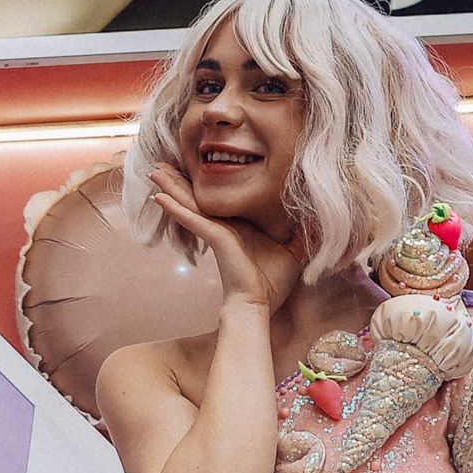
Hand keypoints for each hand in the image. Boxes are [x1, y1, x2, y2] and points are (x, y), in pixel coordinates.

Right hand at [143, 163, 299, 309]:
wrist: (260, 305)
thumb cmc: (273, 284)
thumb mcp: (293, 251)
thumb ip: (302, 234)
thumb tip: (319, 221)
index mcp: (236, 227)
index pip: (214, 202)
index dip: (198, 187)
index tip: (186, 171)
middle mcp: (221, 227)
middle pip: (194, 199)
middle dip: (177, 182)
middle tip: (159, 166)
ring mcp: (216, 232)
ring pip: (188, 204)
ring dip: (170, 187)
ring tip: (153, 172)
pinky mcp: (215, 238)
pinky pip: (192, 219)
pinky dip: (175, 208)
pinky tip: (159, 197)